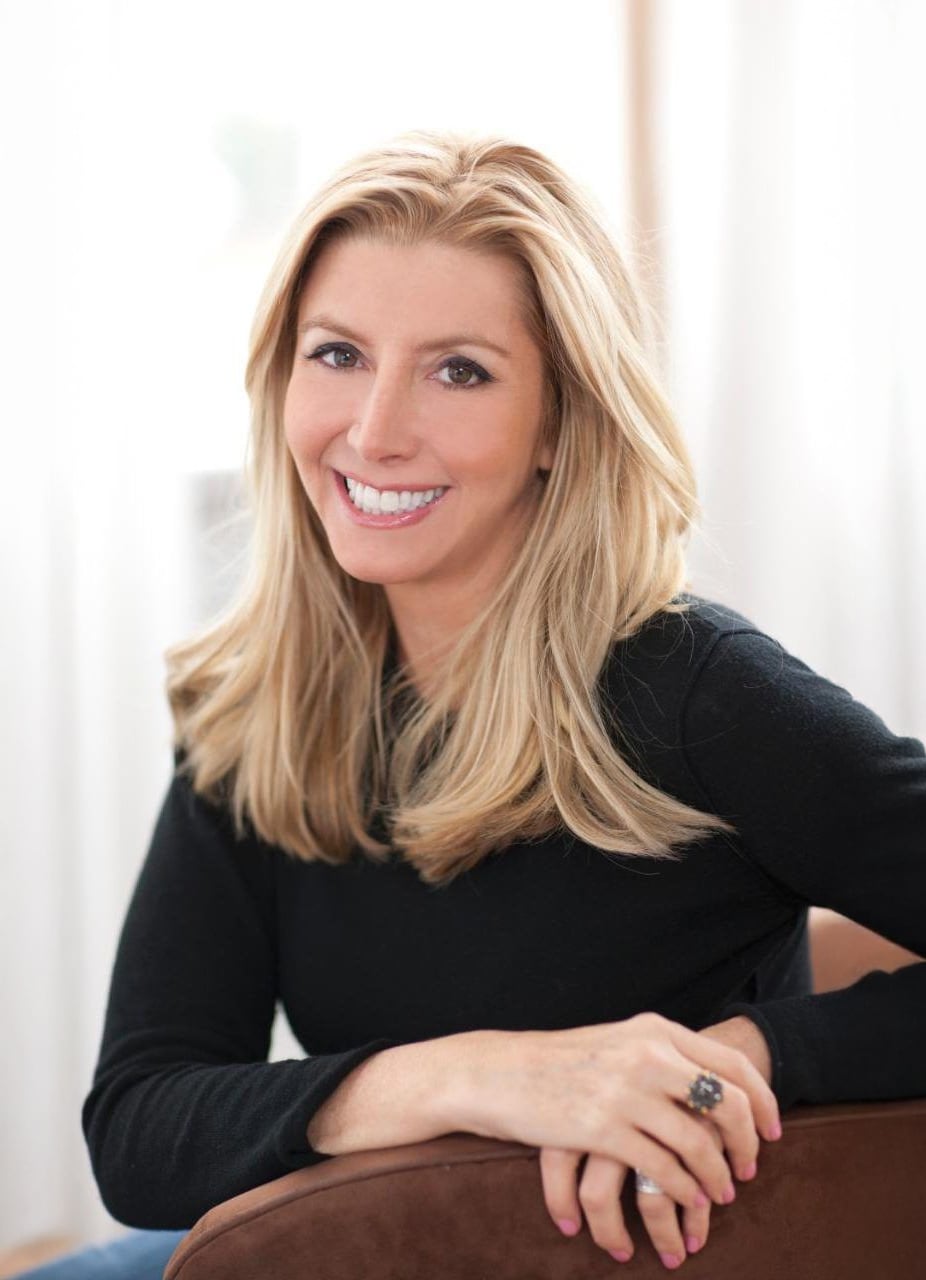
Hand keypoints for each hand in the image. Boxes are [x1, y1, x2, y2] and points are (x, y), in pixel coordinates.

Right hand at [463, 1013, 779, 1267]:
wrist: (500, 1073)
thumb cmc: (558, 1063)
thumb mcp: (617, 1043)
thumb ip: (659, 1055)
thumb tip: (708, 1083)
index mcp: (654, 1030)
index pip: (730, 1061)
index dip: (762, 1099)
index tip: (774, 1130)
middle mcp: (647, 1054)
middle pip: (725, 1101)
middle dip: (747, 1142)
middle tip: (749, 1170)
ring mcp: (625, 1091)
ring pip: (697, 1141)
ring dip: (715, 1177)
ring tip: (720, 1196)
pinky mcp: (603, 1128)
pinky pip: (662, 1167)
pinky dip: (682, 1189)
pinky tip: (685, 1200)